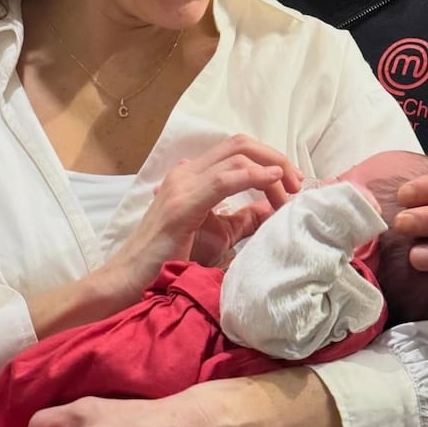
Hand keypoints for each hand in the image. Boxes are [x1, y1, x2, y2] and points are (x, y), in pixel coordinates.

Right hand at [112, 135, 300, 297]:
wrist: (129, 282)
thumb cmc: (169, 261)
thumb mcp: (218, 234)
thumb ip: (244, 219)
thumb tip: (274, 209)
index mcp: (193, 176)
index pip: (238, 152)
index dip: (271, 162)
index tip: (293, 189)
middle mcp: (187, 173)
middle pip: (240, 144)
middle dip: (276, 158)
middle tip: (298, 184)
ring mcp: (182, 185)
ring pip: (237, 155)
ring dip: (272, 169)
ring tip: (290, 191)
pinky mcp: (182, 205)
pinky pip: (224, 179)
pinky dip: (254, 176)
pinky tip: (273, 182)